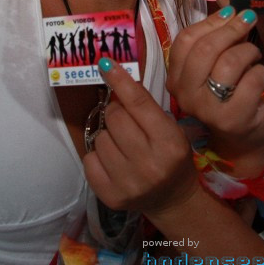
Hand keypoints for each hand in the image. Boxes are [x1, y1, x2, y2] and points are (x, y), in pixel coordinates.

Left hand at [83, 59, 196, 215]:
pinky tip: (113, 162)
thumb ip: (146, 108)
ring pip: (100, 138)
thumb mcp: (171, 130)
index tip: (105, 64)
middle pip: (115, 118)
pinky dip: (97, 156)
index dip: (121, 81)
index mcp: (169, 143)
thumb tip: (115, 75)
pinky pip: (89, 160)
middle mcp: (150, 164)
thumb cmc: (172, 157)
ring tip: (122, 146)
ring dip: (108, 136)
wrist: (173, 200)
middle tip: (125, 121)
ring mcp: (129, 183)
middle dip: (117, 114)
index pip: (139, 104)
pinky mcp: (110, 196)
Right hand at [167, 8, 263, 176]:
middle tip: (249, 20)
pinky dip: (261, 71)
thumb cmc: (229, 96)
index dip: (210, 22)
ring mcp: (209, 110)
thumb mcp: (214, 68)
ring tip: (254, 55)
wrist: (244, 139)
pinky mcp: (234, 119)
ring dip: (248, 51)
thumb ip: (216, 41)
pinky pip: (252, 80)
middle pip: (204, 50)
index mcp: (176, 79)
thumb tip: (230, 10)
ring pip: (229, 63)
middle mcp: (186, 96)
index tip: (231, 13)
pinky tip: (260, 76)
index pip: (185, 41)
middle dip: (231, 29)